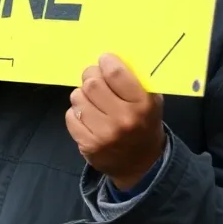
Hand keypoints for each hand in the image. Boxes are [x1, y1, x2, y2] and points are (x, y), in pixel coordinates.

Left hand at [66, 54, 166, 190]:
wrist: (143, 165)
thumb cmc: (144, 125)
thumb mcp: (151, 102)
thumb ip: (136, 80)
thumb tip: (111, 59)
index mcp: (142, 105)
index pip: (115, 73)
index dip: (106, 62)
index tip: (105, 61)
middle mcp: (123, 120)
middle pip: (91, 83)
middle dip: (90, 76)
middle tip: (94, 79)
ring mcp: (104, 134)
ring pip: (77, 97)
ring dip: (82, 95)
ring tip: (92, 100)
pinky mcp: (88, 144)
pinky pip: (71, 116)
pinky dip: (77, 112)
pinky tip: (88, 116)